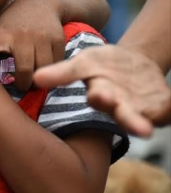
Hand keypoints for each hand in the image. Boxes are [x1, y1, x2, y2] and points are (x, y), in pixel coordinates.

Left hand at [0, 0, 65, 90]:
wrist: (40, 4)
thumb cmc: (12, 25)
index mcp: (0, 34)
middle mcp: (20, 35)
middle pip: (24, 70)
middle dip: (23, 84)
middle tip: (21, 87)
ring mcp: (40, 36)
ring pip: (42, 70)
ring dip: (38, 81)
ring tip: (33, 82)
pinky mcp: (57, 38)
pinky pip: (55, 64)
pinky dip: (51, 71)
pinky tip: (44, 70)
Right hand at [33, 45, 170, 136]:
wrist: (133, 63)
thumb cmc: (103, 64)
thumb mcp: (84, 62)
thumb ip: (62, 72)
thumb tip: (34, 78)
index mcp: (102, 95)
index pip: (100, 99)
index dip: (101, 99)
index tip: (99, 95)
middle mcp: (122, 107)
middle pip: (127, 117)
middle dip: (132, 121)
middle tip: (141, 129)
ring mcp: (144, 108)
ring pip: (148, 119)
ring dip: (152, 123)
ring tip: (154, 129)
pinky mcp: (163, 105)